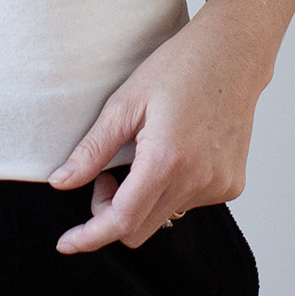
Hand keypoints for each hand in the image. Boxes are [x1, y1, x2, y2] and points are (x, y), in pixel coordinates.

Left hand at [47, 14, 267, 253]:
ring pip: (163, 217)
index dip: (89, 237)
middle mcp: (198, 180)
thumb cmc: (178, 67)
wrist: (234, 52)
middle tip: (106, 175)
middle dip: (111, 214)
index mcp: (167, 159)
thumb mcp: (125, 102)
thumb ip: (92, 150)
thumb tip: (60, 183)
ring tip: (145, 153)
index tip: (66, 243)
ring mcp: (219, 185)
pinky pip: (188, 203)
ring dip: (143, 200)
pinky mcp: (232, 184)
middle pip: (140, 230)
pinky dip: (171, 189)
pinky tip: (175, 152)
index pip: (122, 221)